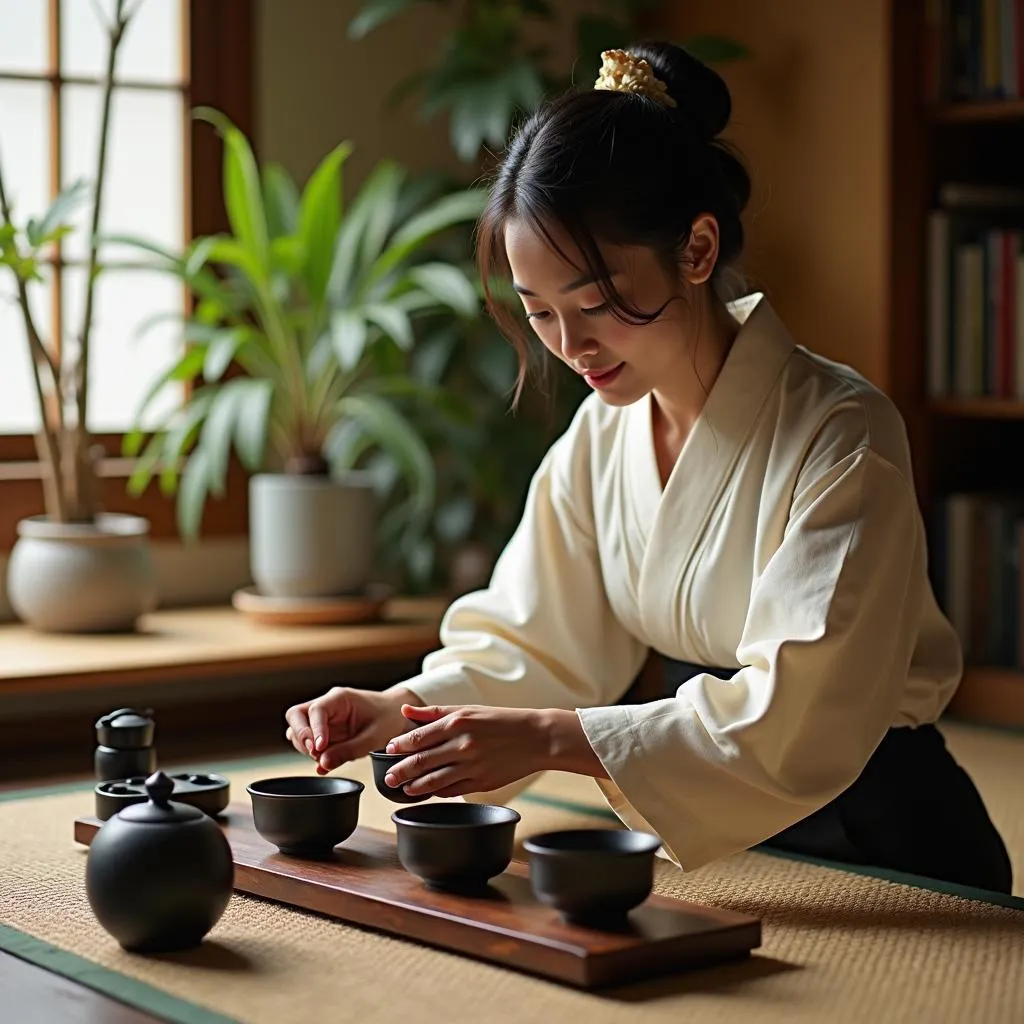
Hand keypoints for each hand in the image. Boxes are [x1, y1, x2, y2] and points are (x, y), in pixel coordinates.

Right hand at [284, 686, 422, 774]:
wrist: (395, 715)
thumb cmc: (388, 718)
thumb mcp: (374, 737)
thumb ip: (349, 750)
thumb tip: (323, 763)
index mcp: (339, 698)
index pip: (316, 710)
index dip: (313, 730)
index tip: (319, 748)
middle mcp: (327, 706)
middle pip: (296, 715)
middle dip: (301, 736)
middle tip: (315, 753)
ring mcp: (323, 719)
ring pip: (297, 729)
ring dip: (304, 747)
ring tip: (324, 759)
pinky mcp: (324, 732)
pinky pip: (308, 742)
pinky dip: (312, 755)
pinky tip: (325, 765)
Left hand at [381, 704, 608, 797]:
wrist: (536, 738)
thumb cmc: (500, 721)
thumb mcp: (468, 710)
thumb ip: (434, 712)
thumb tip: (405, 710)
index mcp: (459, 722)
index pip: (420, 736)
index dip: (401, 745)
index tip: (389, 750)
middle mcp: (463, 744)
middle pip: (422, 761)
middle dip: (401, 771)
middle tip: (388, 778)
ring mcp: (472, 766)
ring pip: (435, 781)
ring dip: (415, 787)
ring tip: (404, 789)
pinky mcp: (482, 783)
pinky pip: (453, 790)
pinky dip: (438, 792)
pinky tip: (429, 792)